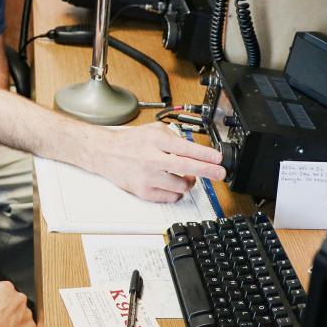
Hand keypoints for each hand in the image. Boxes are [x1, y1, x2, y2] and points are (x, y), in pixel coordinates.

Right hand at [98, 123, 225, 201]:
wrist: (106, 153)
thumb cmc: (130, 142)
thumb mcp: (154, 130)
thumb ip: (175, 137)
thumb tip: (196, 151)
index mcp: (156, 141)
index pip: (187, 149)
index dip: (206, 155)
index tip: (218, 159)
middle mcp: (152, 159)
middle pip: (187, 168)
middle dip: (208, 171)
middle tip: (220, 173)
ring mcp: (148, 177)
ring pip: (181, 186)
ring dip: (188, 182)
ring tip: (186, 177)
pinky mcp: (144, 191)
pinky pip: (170, 196)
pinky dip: (175, 191)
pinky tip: (171, 183)